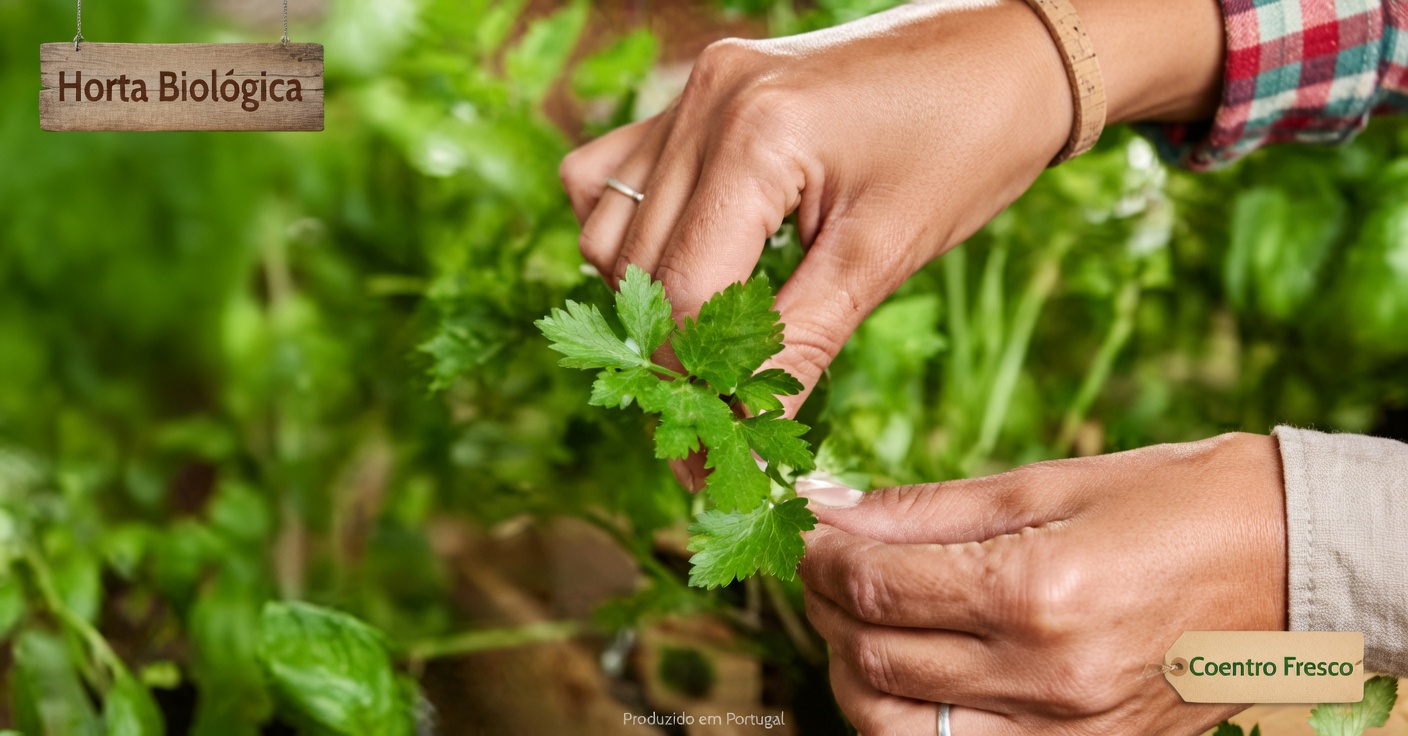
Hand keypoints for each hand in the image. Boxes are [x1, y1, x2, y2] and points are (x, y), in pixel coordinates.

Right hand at [559, 0, 1221, 488]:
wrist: (1006, 55)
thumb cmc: (967, 147)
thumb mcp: (883, 256)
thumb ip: (798, 346)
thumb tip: (744, 437)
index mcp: (756, 134)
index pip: (682, 288)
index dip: (693, 381)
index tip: (713, 450)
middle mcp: (706, 99)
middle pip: (636, 264)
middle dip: (671, 352)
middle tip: (715, 415)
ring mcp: (694, 88)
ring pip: (608, 223)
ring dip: (646, 294)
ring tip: (711, 339)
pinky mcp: (697, 91)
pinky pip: (614, 172)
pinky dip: (634, 232)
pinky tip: (690, 261)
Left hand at [797, 433, 1286, 734]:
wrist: (1291, 563)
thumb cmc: (1175, 502)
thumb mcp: (1049, 481)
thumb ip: (928, 508)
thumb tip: (831, 507)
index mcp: (1038, 589)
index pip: (878, 587)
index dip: (821, 557)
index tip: (810, 530)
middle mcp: (1047, 675)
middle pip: (875, 658)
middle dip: (826, 609)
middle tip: (826, 568)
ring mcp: (1067, 731)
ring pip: (898, 728)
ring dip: (853, 674)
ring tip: (858, 623)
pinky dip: (911, 718)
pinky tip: (911, 670)